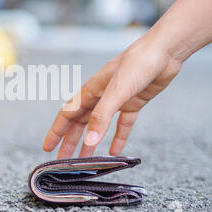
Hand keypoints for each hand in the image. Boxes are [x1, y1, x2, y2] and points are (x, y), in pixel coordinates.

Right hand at [43, 39, 182, 158]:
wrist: (164, 51)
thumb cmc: (137, 64)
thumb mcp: (117, 92)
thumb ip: (102, 117)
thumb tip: (89, 142)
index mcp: (90, 91)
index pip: (67, 115)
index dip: (56, 132)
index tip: (47, 147)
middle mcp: (100, 96)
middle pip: (80, 123)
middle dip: (70, 141)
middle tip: (63, 160)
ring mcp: (116, 100)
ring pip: (99, 125)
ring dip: (91, 141)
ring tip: (86, 159)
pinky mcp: (133, 102)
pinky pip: (122, 124)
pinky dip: (118, 137)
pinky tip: (115, 150)